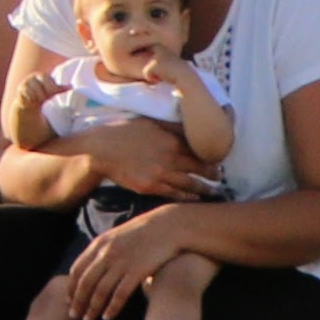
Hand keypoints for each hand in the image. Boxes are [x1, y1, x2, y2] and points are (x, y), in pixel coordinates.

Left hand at [61, 210, 193, 319]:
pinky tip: (107, 318)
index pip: (77, 270)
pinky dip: (112, 308)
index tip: (68, 302)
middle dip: (77, 302)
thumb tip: (90, 269)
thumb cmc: (142, 233)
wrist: (168, 227)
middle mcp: (106, 254)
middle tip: (73, 316)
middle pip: (85, 283)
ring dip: (92, 308)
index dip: (71, 288)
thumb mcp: (116, 237)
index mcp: (98, 244)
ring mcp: (122, 263)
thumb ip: (101, 251)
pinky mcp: (137, 271)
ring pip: (100, 291)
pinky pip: (120, 294)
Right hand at [66, 118, 220, 202]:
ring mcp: (161, 174)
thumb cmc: (122, 132)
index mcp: (172, 140)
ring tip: (213, 190)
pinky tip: (194, 197)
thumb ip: (170, 126)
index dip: (211, 156)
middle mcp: (170, 158)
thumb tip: (188, 124)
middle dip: (213, 174)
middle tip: (219, 177)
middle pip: (201, 169)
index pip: (200, 150)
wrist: (100, 150)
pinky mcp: (151, 187)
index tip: (218, 159)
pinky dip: (188, 197)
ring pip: (191, 184)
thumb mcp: (148, 122)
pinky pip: (175, 194)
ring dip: (205, 188)